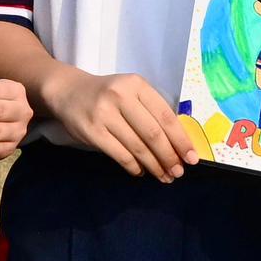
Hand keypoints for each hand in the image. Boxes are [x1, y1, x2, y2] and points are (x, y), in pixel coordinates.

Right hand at [51, 66, 187, 177]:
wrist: (68, 92)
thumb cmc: (107, 95)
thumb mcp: (131, 93)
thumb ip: (151, 112)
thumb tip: (178, 145)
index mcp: (137, 85)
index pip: (166, 116)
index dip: (181, 140)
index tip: (192, 158)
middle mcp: (121, 96)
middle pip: (153, 134)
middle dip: (169, 157)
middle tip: (178, 172)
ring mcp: (104, 114)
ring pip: (137, 147)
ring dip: (154, 165)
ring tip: (164, 176)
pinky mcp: (92, 131)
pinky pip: (120, 154)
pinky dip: (133, 166)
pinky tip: (140, 171)